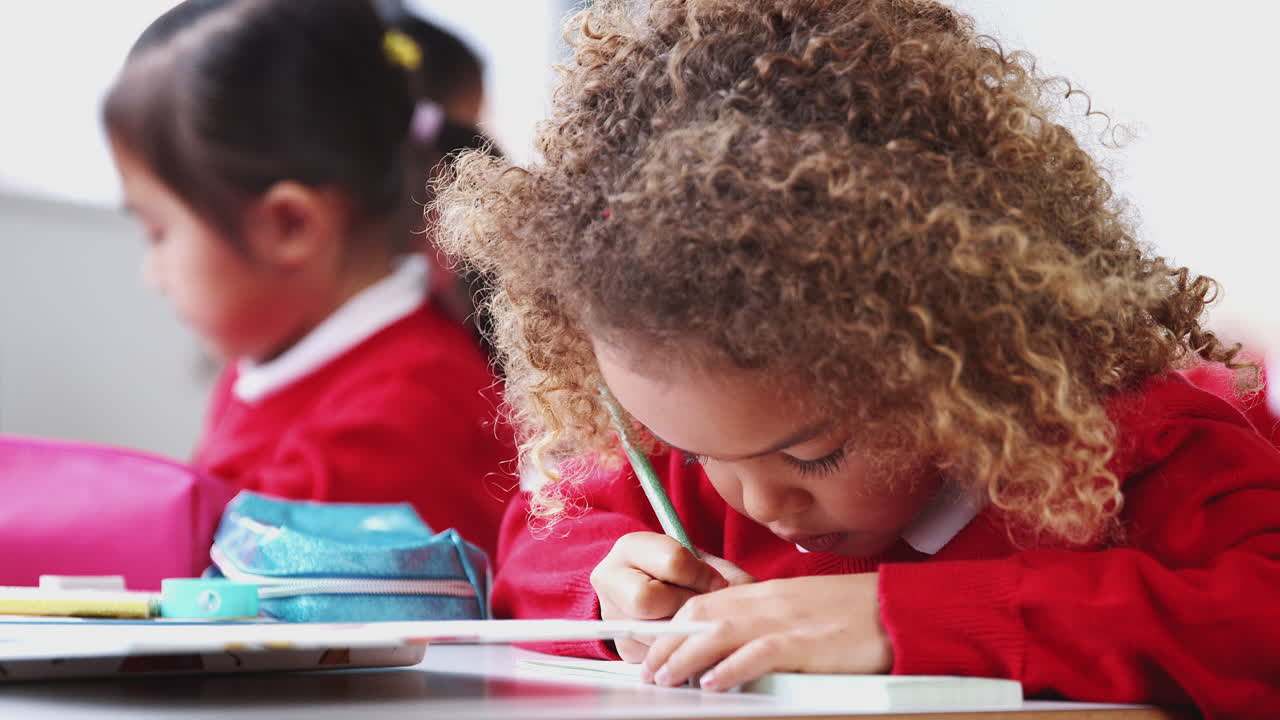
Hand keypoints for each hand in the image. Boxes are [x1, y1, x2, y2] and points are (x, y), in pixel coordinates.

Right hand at [592, 532, 754, 661]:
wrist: (655, 589)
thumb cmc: (685, 574)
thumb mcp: (705, 564)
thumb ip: (727, 575)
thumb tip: (749, 596)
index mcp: (630, 547)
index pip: (671, 562)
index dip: (701, 575)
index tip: (717, 583)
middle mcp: (610, 579)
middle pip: (649, 600)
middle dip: (685, 607)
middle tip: (703, 608)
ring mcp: (612, 615)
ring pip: (650, 632)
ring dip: (683, 633)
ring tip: (697, 622)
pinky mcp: (623, 647)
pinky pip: (655, 656)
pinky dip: (679, 652)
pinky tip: (688, 640)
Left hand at [641, 573, 890, 690]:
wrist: (897, 608)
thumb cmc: (855, 613)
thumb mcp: (802, 608)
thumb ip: (768, 620)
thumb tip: (737, 644)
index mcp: (767, 593)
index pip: (705, 600)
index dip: (674, 623)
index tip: (656, 644)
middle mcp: (769, 601)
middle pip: (702, 614)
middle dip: (668, 641)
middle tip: (649, 667)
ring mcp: (786, 620)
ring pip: (719, 632)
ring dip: (685, 655)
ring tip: (665, 676)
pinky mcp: (805, 643)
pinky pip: (759, 653)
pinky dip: (731, 668)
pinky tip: (712, 682)